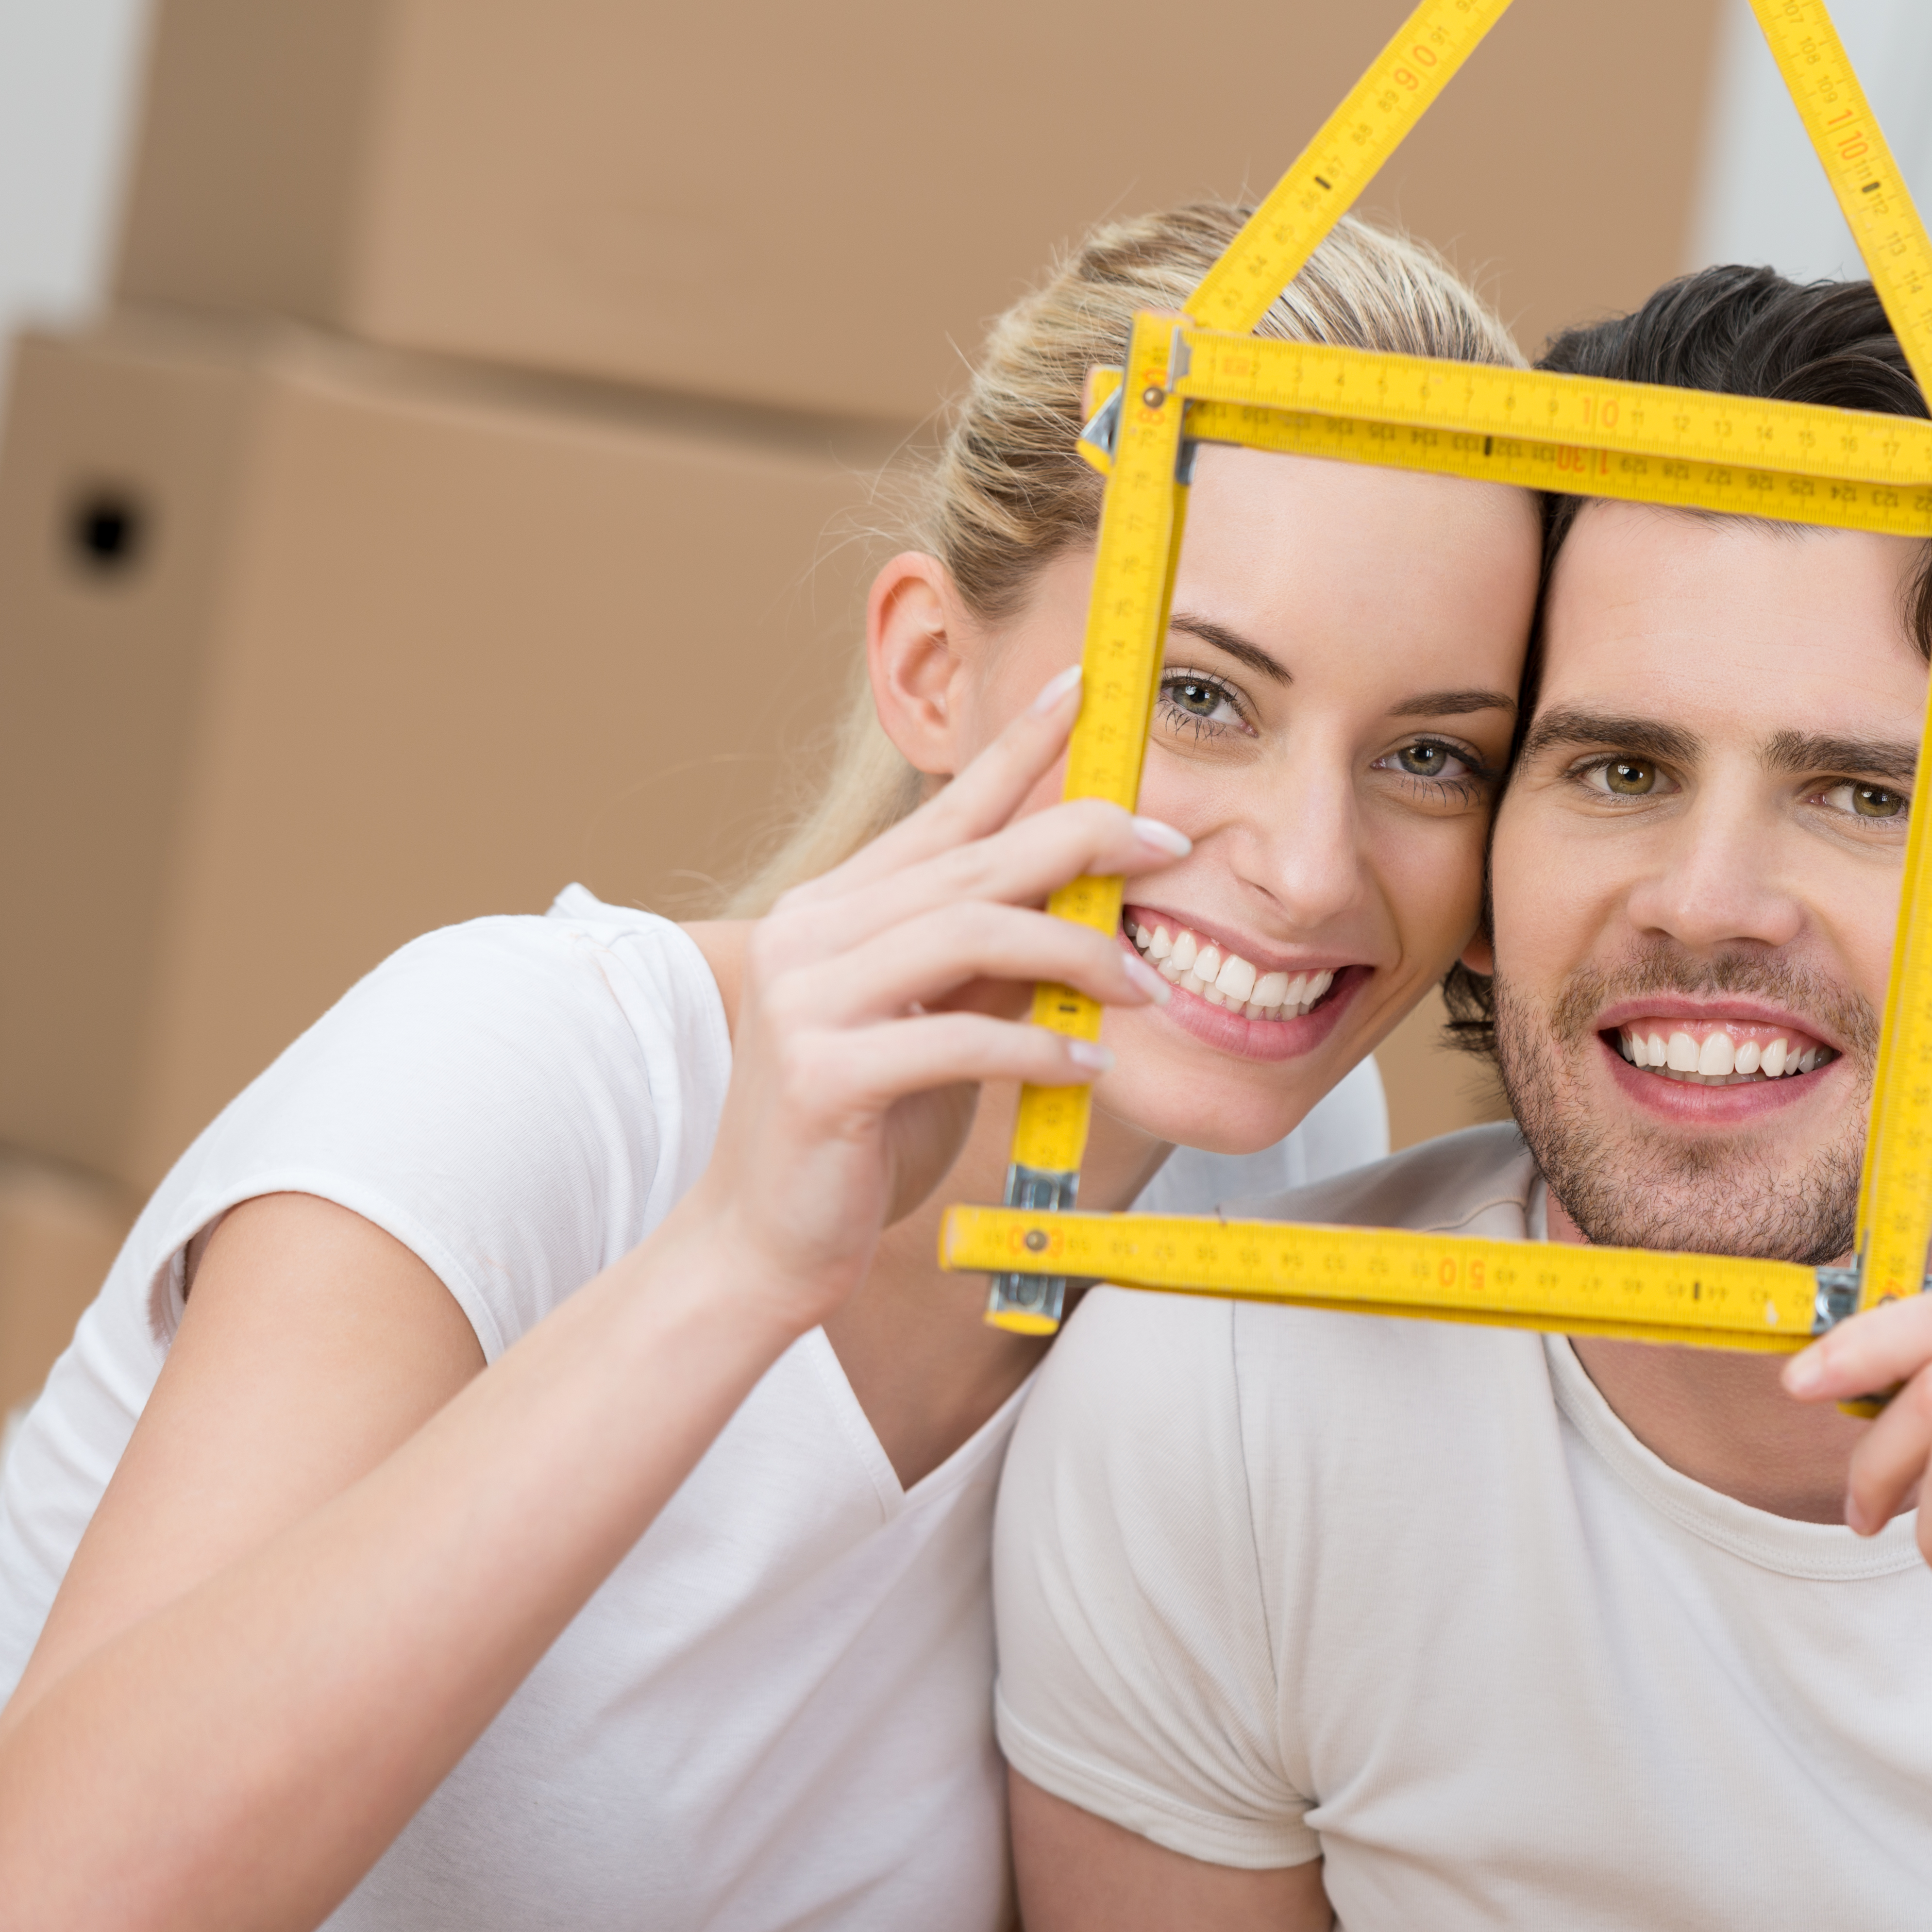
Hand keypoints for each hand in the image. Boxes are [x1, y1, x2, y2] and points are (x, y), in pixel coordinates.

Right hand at [694, 669, 1184, 1328]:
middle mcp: (812, 934)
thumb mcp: (937, 1025)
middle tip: (1170, 842)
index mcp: (835, 910)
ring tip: (1143, 985)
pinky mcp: (823, 1073)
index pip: (944, 810)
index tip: (1086, 690)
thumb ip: (993, 962)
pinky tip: (1086, 1065)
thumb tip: (1083, 905)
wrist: (761, 1242)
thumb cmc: (860, 1133)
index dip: (1017, 747)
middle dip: (1083, 838)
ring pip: (969, 931)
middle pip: (973, 859)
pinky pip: (958, 1038)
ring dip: (1076, 951)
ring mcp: (807, 999)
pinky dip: (1039, 1045)